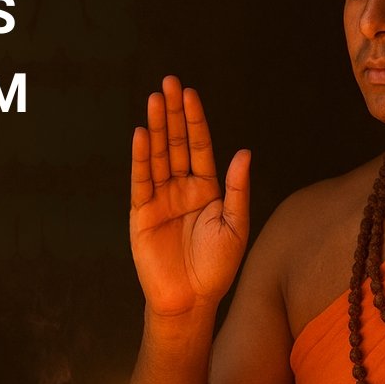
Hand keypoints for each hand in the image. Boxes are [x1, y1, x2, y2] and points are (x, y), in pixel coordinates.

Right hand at [130, 76, 250, 315]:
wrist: (190, 300)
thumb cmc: (216, 268)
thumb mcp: (235, 226)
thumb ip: (237, 189)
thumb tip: (244, 152)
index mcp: (207, 189)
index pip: (199, 146)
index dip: (195, 119)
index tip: (189, 93)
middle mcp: (182, 188)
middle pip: (176, 143)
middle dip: (173, 113)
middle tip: (168, 83)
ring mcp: (160, 198)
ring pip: (158, 155)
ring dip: (156, 127)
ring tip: (154, 99)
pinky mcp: (141, 212)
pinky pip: (141, 179)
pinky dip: (141, 157)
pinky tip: (142, 134)